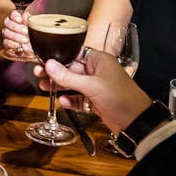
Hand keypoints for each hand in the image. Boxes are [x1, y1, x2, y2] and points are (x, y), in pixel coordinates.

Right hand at [1, 9, 30, 53]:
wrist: (33, 48)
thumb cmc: (33, 34)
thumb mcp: (34, 27)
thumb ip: (29, 20)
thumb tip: (25, 16)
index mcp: (17, 19)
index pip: (12, 14)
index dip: (15, 16)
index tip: (21, 20)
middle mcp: (10, 25)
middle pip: (7, 23)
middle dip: (16, 27)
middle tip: (26, 31)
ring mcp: (7, 34)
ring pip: (6, 33)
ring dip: (15, 36)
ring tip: (25, 40)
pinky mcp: (7, 44)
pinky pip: (5, 43)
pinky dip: (12, 44)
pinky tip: (18, 45)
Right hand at [37, 49, 151, 134]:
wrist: (136, 122)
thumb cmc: (121, 98)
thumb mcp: (91, 86)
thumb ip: (68, 77)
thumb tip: (49, 65)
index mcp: (99, 60)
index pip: (74, 53)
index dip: (57, 57)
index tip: (42, 60)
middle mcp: (97, 71)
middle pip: (71, 68)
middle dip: (55, 73)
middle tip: (39, 74)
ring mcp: (96, 86)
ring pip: (73, 83)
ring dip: (59, 86)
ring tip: (44, 88)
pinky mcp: (95, 100)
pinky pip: (78, 98)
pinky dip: (70, 100)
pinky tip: (64, 102)